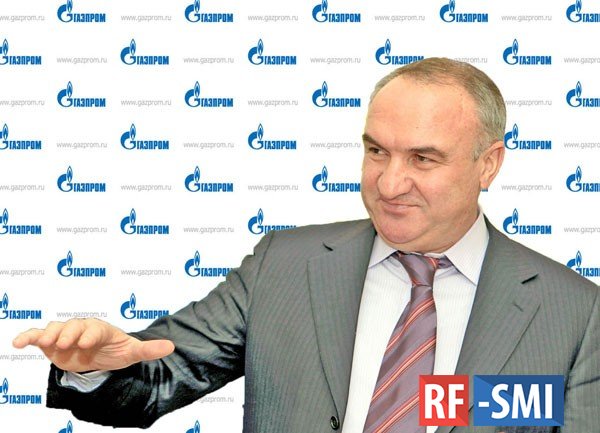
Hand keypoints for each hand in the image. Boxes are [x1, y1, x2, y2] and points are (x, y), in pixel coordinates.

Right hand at [12, 318, 174, 371]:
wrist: (99, 355)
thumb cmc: (115, 350)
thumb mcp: (132, 352)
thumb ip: (148, 349)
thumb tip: (171, 347)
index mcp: (100, 330)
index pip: (95, 329)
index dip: (90, 335)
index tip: (86, 343)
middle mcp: (81, 328)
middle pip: (73, 327)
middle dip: (68, 333)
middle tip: (63, 343)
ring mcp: (64, 334)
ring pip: (54, 329)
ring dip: (48, 334)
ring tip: (41, 342)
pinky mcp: (50, 343)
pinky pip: (36, 336)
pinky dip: (26, 337)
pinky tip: (15, 343)